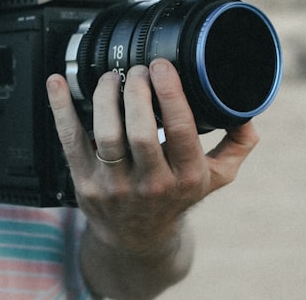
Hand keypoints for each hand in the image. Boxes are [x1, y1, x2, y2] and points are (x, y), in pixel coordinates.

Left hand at [47, 60, 258, 256]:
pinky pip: (70, 140)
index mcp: (186, 178)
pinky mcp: (85, 182)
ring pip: (106, 134)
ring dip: (107, 97)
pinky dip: (61, 108)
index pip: (180, 131)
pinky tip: (57, 83)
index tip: (162, 66)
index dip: (170, 94)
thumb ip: (236, 145)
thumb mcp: (215, 178)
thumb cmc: (176, 198)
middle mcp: (151, 185)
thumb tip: (249, 112)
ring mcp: (115, 186)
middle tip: (137, 69)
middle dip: (137, 92)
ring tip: (113, 77)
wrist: (137, 239)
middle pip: (140, 131)